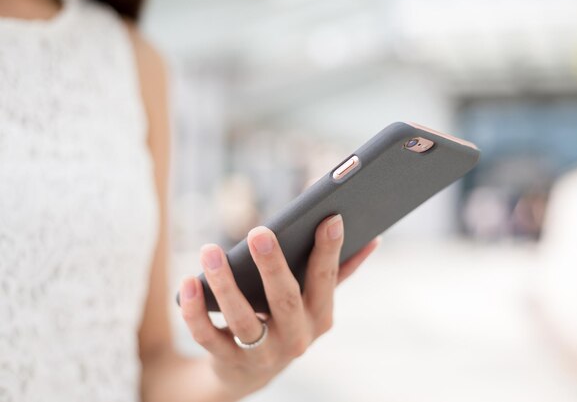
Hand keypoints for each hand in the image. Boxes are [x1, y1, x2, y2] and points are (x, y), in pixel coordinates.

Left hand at [178, 215, 379, 400]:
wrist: (253, 372)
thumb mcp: (315, 301)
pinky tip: (188, 282)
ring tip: (209, 250)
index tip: (329, 218)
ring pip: (242, 319)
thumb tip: (373, 240)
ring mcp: (262, 353)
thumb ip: (339, 271)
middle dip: (273, 266)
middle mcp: (296, 337)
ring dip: (224, 284)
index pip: (326, 281)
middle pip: (284, 300)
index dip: (329, 251)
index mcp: (320, 316)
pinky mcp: (229, 361)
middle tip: (259, 232)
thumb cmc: (288, 319)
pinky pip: (208, 336)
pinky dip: (195, 310)